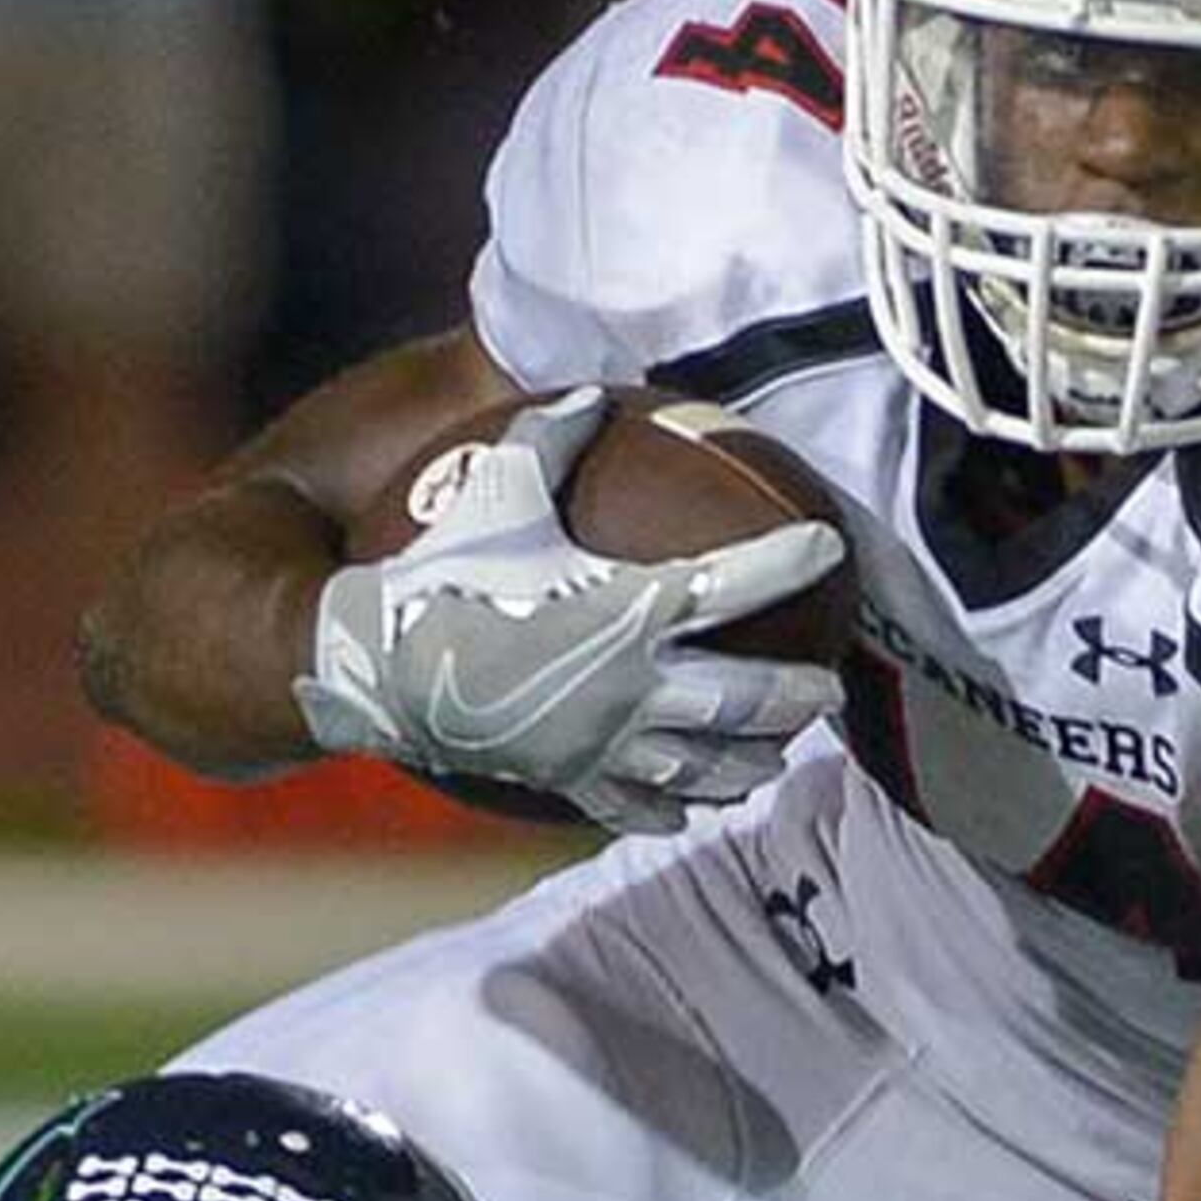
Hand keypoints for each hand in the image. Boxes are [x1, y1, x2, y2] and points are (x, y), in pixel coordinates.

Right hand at [295, 389, 845, 833]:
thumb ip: (553, 435)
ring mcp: (604, 743)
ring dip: (747, 762)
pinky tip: (688, 809)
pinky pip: (636, 807)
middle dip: (796, 696)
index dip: (790, 561)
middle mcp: (634, 685)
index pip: (735, 583)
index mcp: (631, 607)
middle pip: (745, 700)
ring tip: (772, 756)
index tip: (830, 546)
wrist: (370, 664)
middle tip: (828, 688)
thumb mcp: (498, 488)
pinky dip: (670, 808)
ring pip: (703, 766)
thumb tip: (594, 390)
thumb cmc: (436, 568)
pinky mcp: (568, 782)